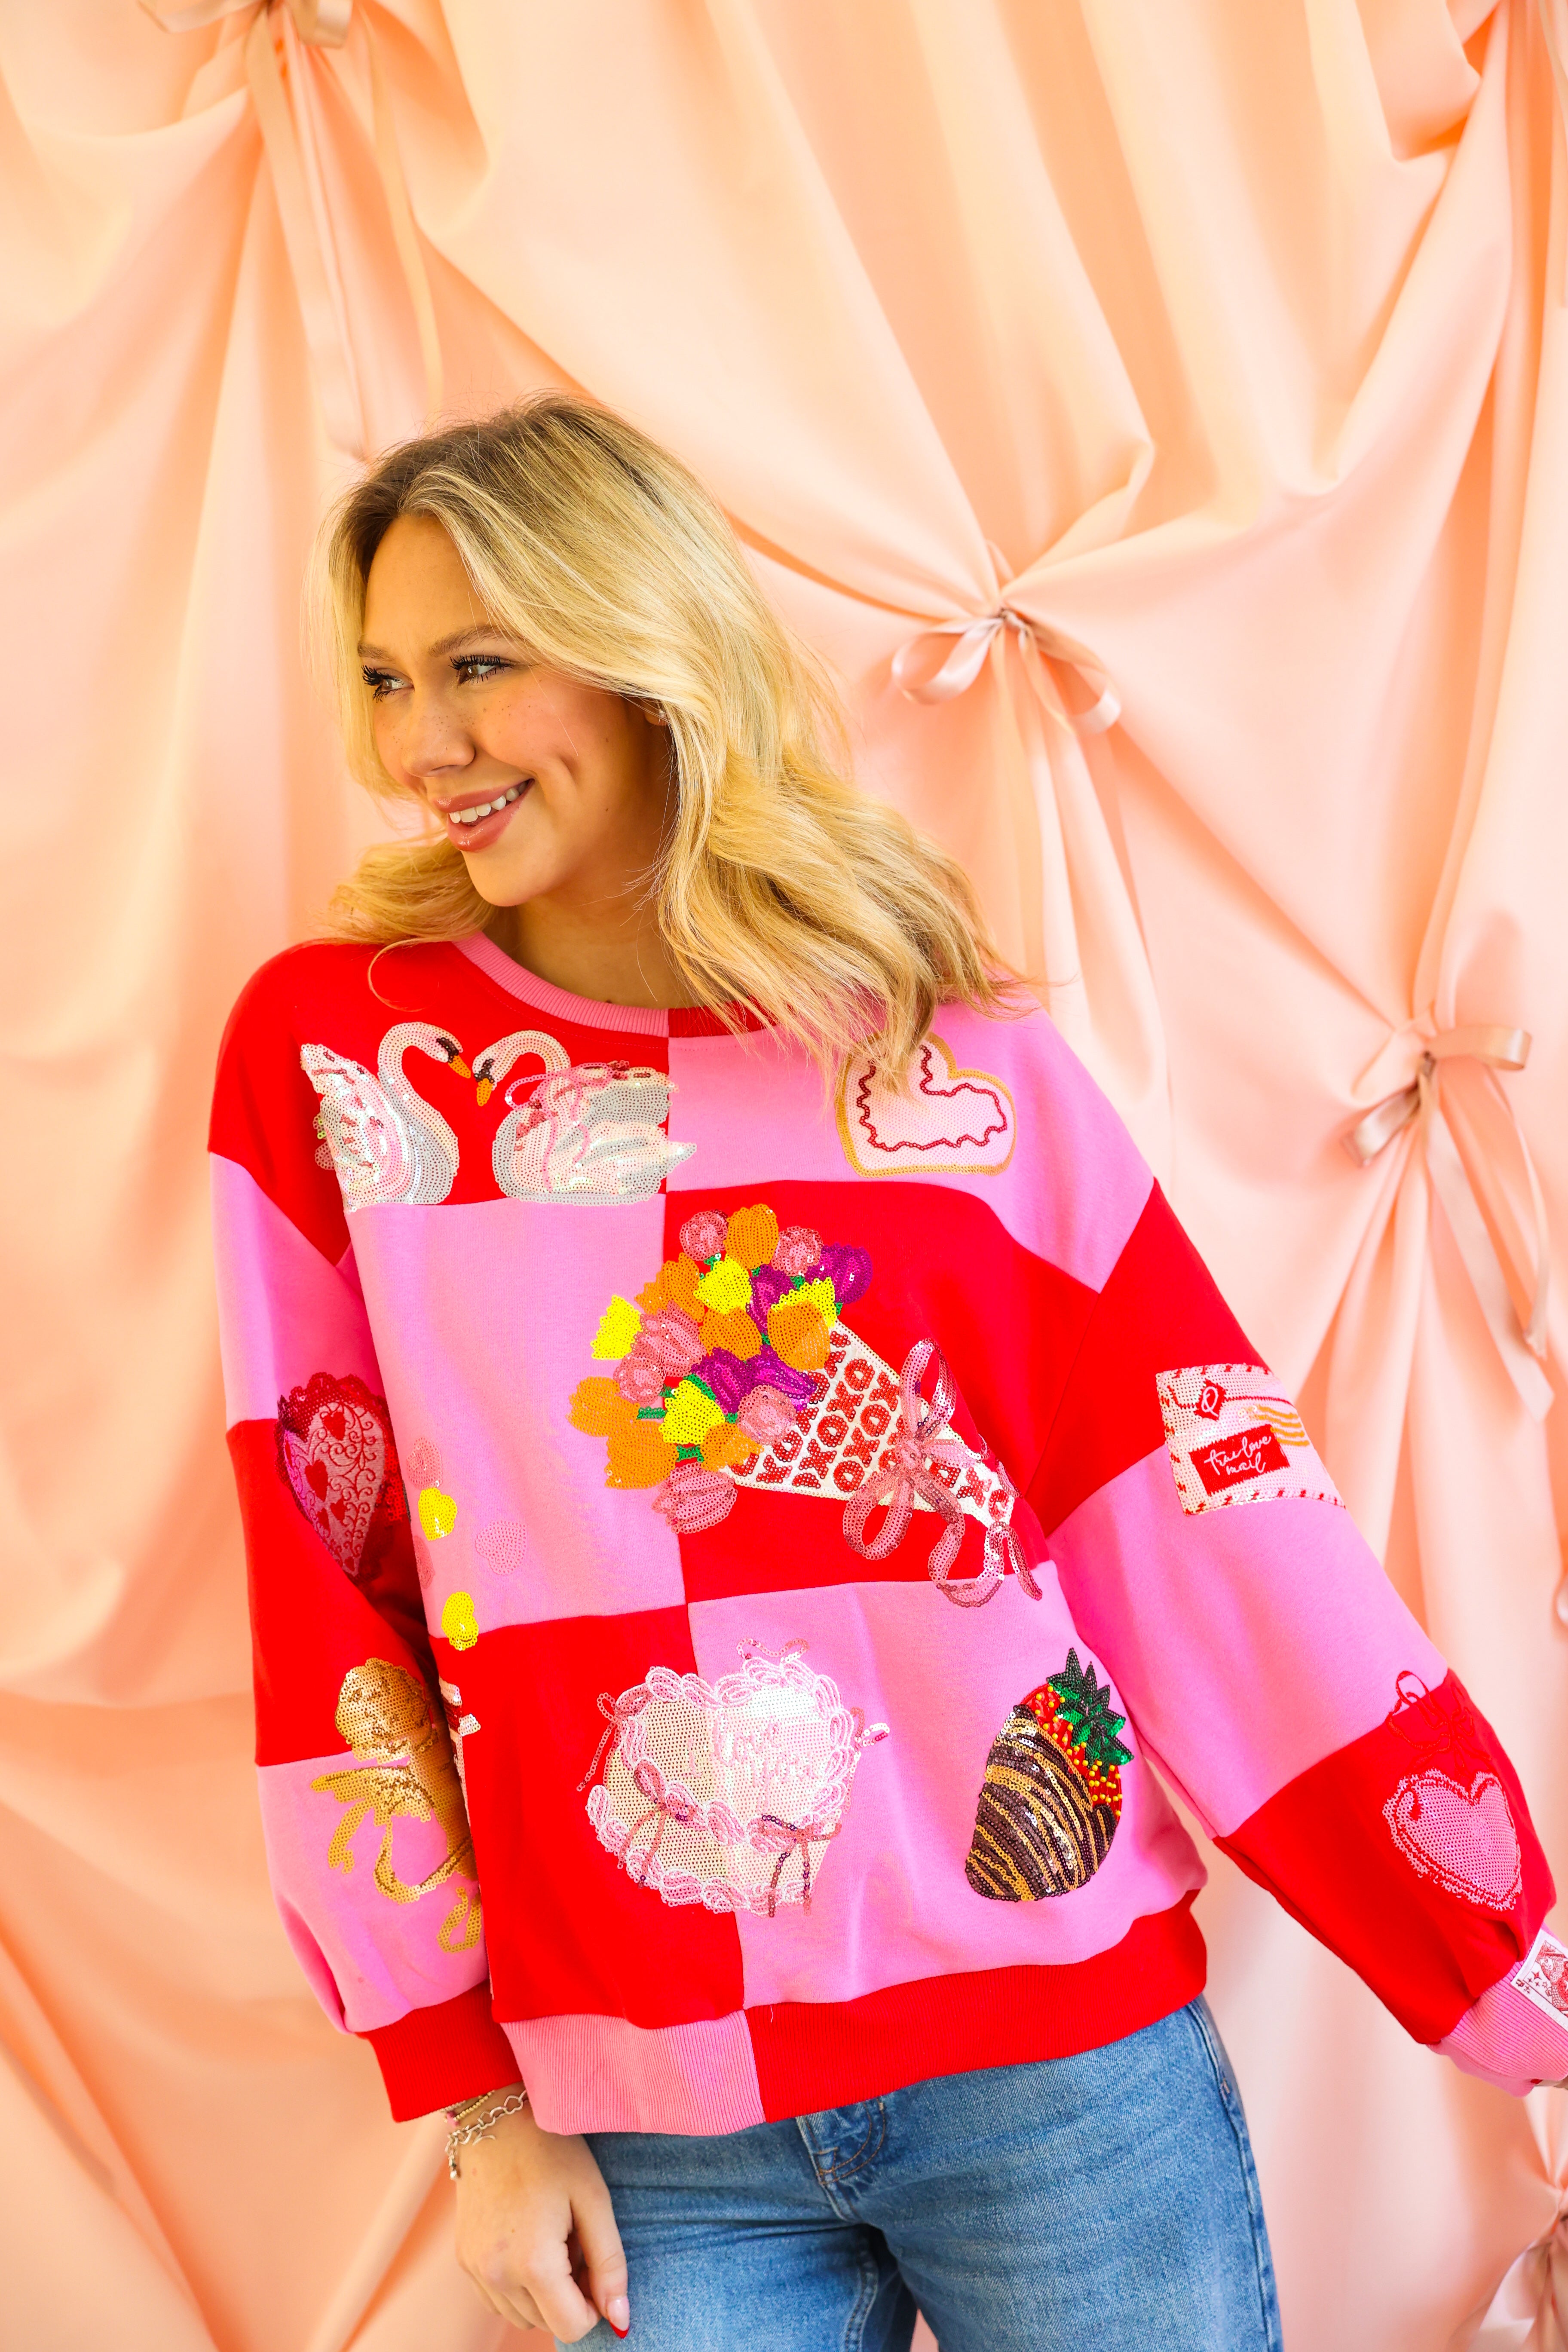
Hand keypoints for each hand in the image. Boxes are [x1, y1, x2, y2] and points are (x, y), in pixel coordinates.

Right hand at [454, 2100, 629, 2339]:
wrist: (495, 2117)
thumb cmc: (552, 2152)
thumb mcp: (593, 2200)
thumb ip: (610, 2264)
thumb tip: (620, 2319)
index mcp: (533, 2263)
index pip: (572, 2328)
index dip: (594, 2306)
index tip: (594, 2265)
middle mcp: (497, 2276)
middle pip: (547, 2323)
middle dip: (568, 2295)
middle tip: (572, 2241)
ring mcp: (475, 2270)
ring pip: (521, 2316)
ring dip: (543, 2293)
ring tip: (550, 2238)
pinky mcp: (464, 2260)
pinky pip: (497, 2299)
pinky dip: (517, 2286)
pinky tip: (527, 2242)